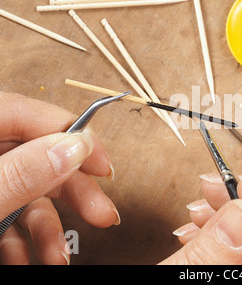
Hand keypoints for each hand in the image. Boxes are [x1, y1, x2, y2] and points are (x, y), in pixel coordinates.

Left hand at [0, 92, 119, 264]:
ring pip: (30, 191)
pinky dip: (25, 238)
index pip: (29, 113)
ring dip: (51, 227)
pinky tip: (31, 257)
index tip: (102, 164)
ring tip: (58, 257)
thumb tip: (77, 147)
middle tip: (102, 213)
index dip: (73, 135)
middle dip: (73, 192)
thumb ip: (23, 172)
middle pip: (39, 156)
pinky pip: (11, 212)